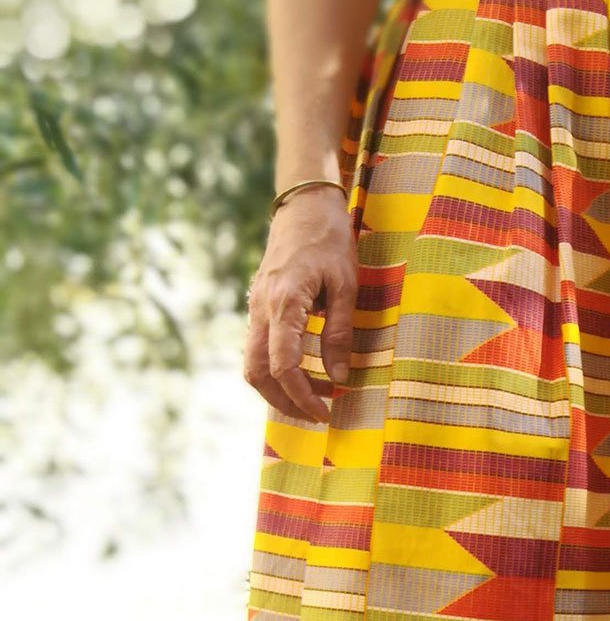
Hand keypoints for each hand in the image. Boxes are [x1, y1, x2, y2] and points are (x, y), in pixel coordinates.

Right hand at [243, 185, 358, 422]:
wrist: (304, 206)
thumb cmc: (330, 241)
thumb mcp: (347, 285)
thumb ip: (341, 333)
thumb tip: (339, 377)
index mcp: (285, 304)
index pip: (283, 366)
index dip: (302, 396)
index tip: (325, 412)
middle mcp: (261, 309)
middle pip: (257, 373)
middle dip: (284, 402)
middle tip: (318, 414)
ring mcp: (255, 308)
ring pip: (252, 363)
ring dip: (278, 388)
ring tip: (313, 398)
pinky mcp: (258, 306)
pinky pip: (257, 347)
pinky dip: (275, 369)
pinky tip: (303, 373)